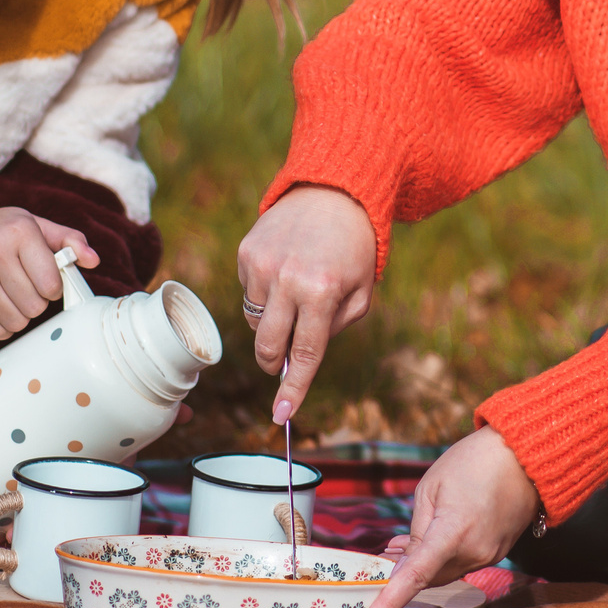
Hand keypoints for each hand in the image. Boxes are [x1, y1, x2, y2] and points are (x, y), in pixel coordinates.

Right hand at [0, 203, 94, 339]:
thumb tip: (93, 260)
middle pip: (36, 306)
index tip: (44, 280)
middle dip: (35, 301)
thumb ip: (67, 240)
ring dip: (19, 315)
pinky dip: (2, 325)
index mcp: (20, 231)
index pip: (52, 283)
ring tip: (10, 295)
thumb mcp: (32, 223)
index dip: (53, 287)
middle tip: (24, 287)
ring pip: (17, 322)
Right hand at [234, 184, 376, 424]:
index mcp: (323, 292)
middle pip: (268, 346)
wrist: (334, 192)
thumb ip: (334, 329)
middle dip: (275, 363)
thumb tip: (300, 360)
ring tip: (294, 296)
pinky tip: (284, 270)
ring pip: (255, 321)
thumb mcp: (361, 292)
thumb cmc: (353, 249)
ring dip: (272, 323)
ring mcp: (263, 266)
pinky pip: (249, 293)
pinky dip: (264, 293)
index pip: (306, 353)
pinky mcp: (247, 253)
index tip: (282, 416)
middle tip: (282, 364)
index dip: (294, 389)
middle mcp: (288, 279)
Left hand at [358, 425, 538, 607]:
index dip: (389, 603)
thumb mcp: (432, 488)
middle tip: (383, 556)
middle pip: (429, 578)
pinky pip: (463, 563)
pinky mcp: (498, 551)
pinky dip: (445, 557)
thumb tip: (407, 562)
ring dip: (424, 564)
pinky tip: (434, 540)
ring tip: (401, 545)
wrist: (525, 455)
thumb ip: (417, 529)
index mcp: (453, 532)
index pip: (415, 577)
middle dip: (404, 573)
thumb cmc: (474, 461)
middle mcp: (474, 552)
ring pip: (446, 573)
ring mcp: (490, 555)